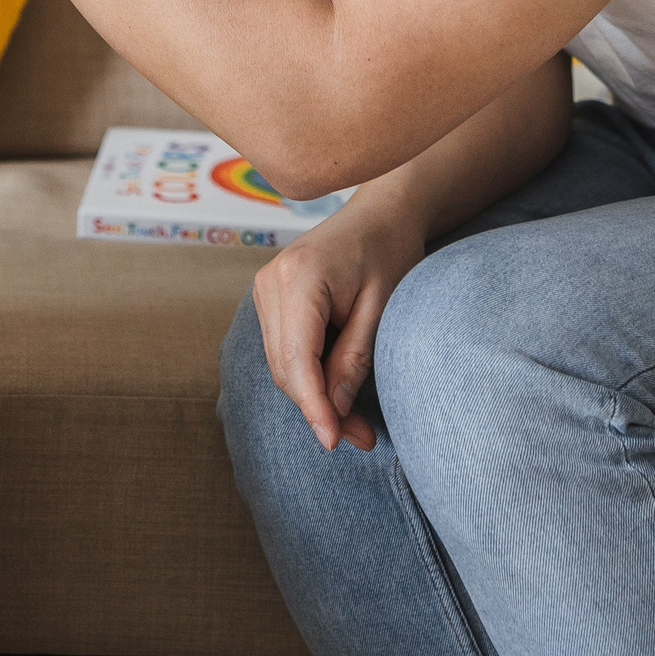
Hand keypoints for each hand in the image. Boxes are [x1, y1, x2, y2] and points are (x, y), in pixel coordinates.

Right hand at [249, 188, 429, 451]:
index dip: (314, 407)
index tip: (336, 442)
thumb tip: (334, 412)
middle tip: (362, 439)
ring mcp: (264, 287)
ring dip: (313, 397)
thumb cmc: (390, 252)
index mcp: (298, 278)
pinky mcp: (270, 296)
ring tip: (356, 424)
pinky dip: (308, 375)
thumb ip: (354, 358)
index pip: (297, 360)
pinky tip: (338, 390)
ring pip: (281, 364)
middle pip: (284, 367)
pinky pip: (283, 350)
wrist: (380, 213)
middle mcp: (270, 282)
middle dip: (319, 409)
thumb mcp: (382, 307)